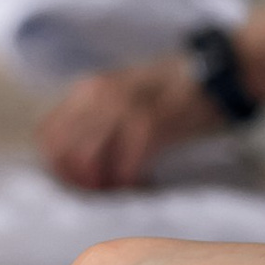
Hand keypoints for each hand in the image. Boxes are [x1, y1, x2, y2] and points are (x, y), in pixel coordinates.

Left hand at [34, 56, 215, 190]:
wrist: (218, 71)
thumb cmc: (173, 85)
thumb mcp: (124, 87)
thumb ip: (96, 112)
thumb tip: (72, 153)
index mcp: (89, 88)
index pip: (47, 133)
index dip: (54, 163)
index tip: (72, 180)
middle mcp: (100, 96)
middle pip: (63, 152)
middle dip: (75, 180)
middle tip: (97, 193)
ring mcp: (124, 110)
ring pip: (89, 162)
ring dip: (101, 184)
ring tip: (120, 190)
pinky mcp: (151, 126)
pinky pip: (125, 168)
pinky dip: (130, 184)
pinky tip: (144, 184)